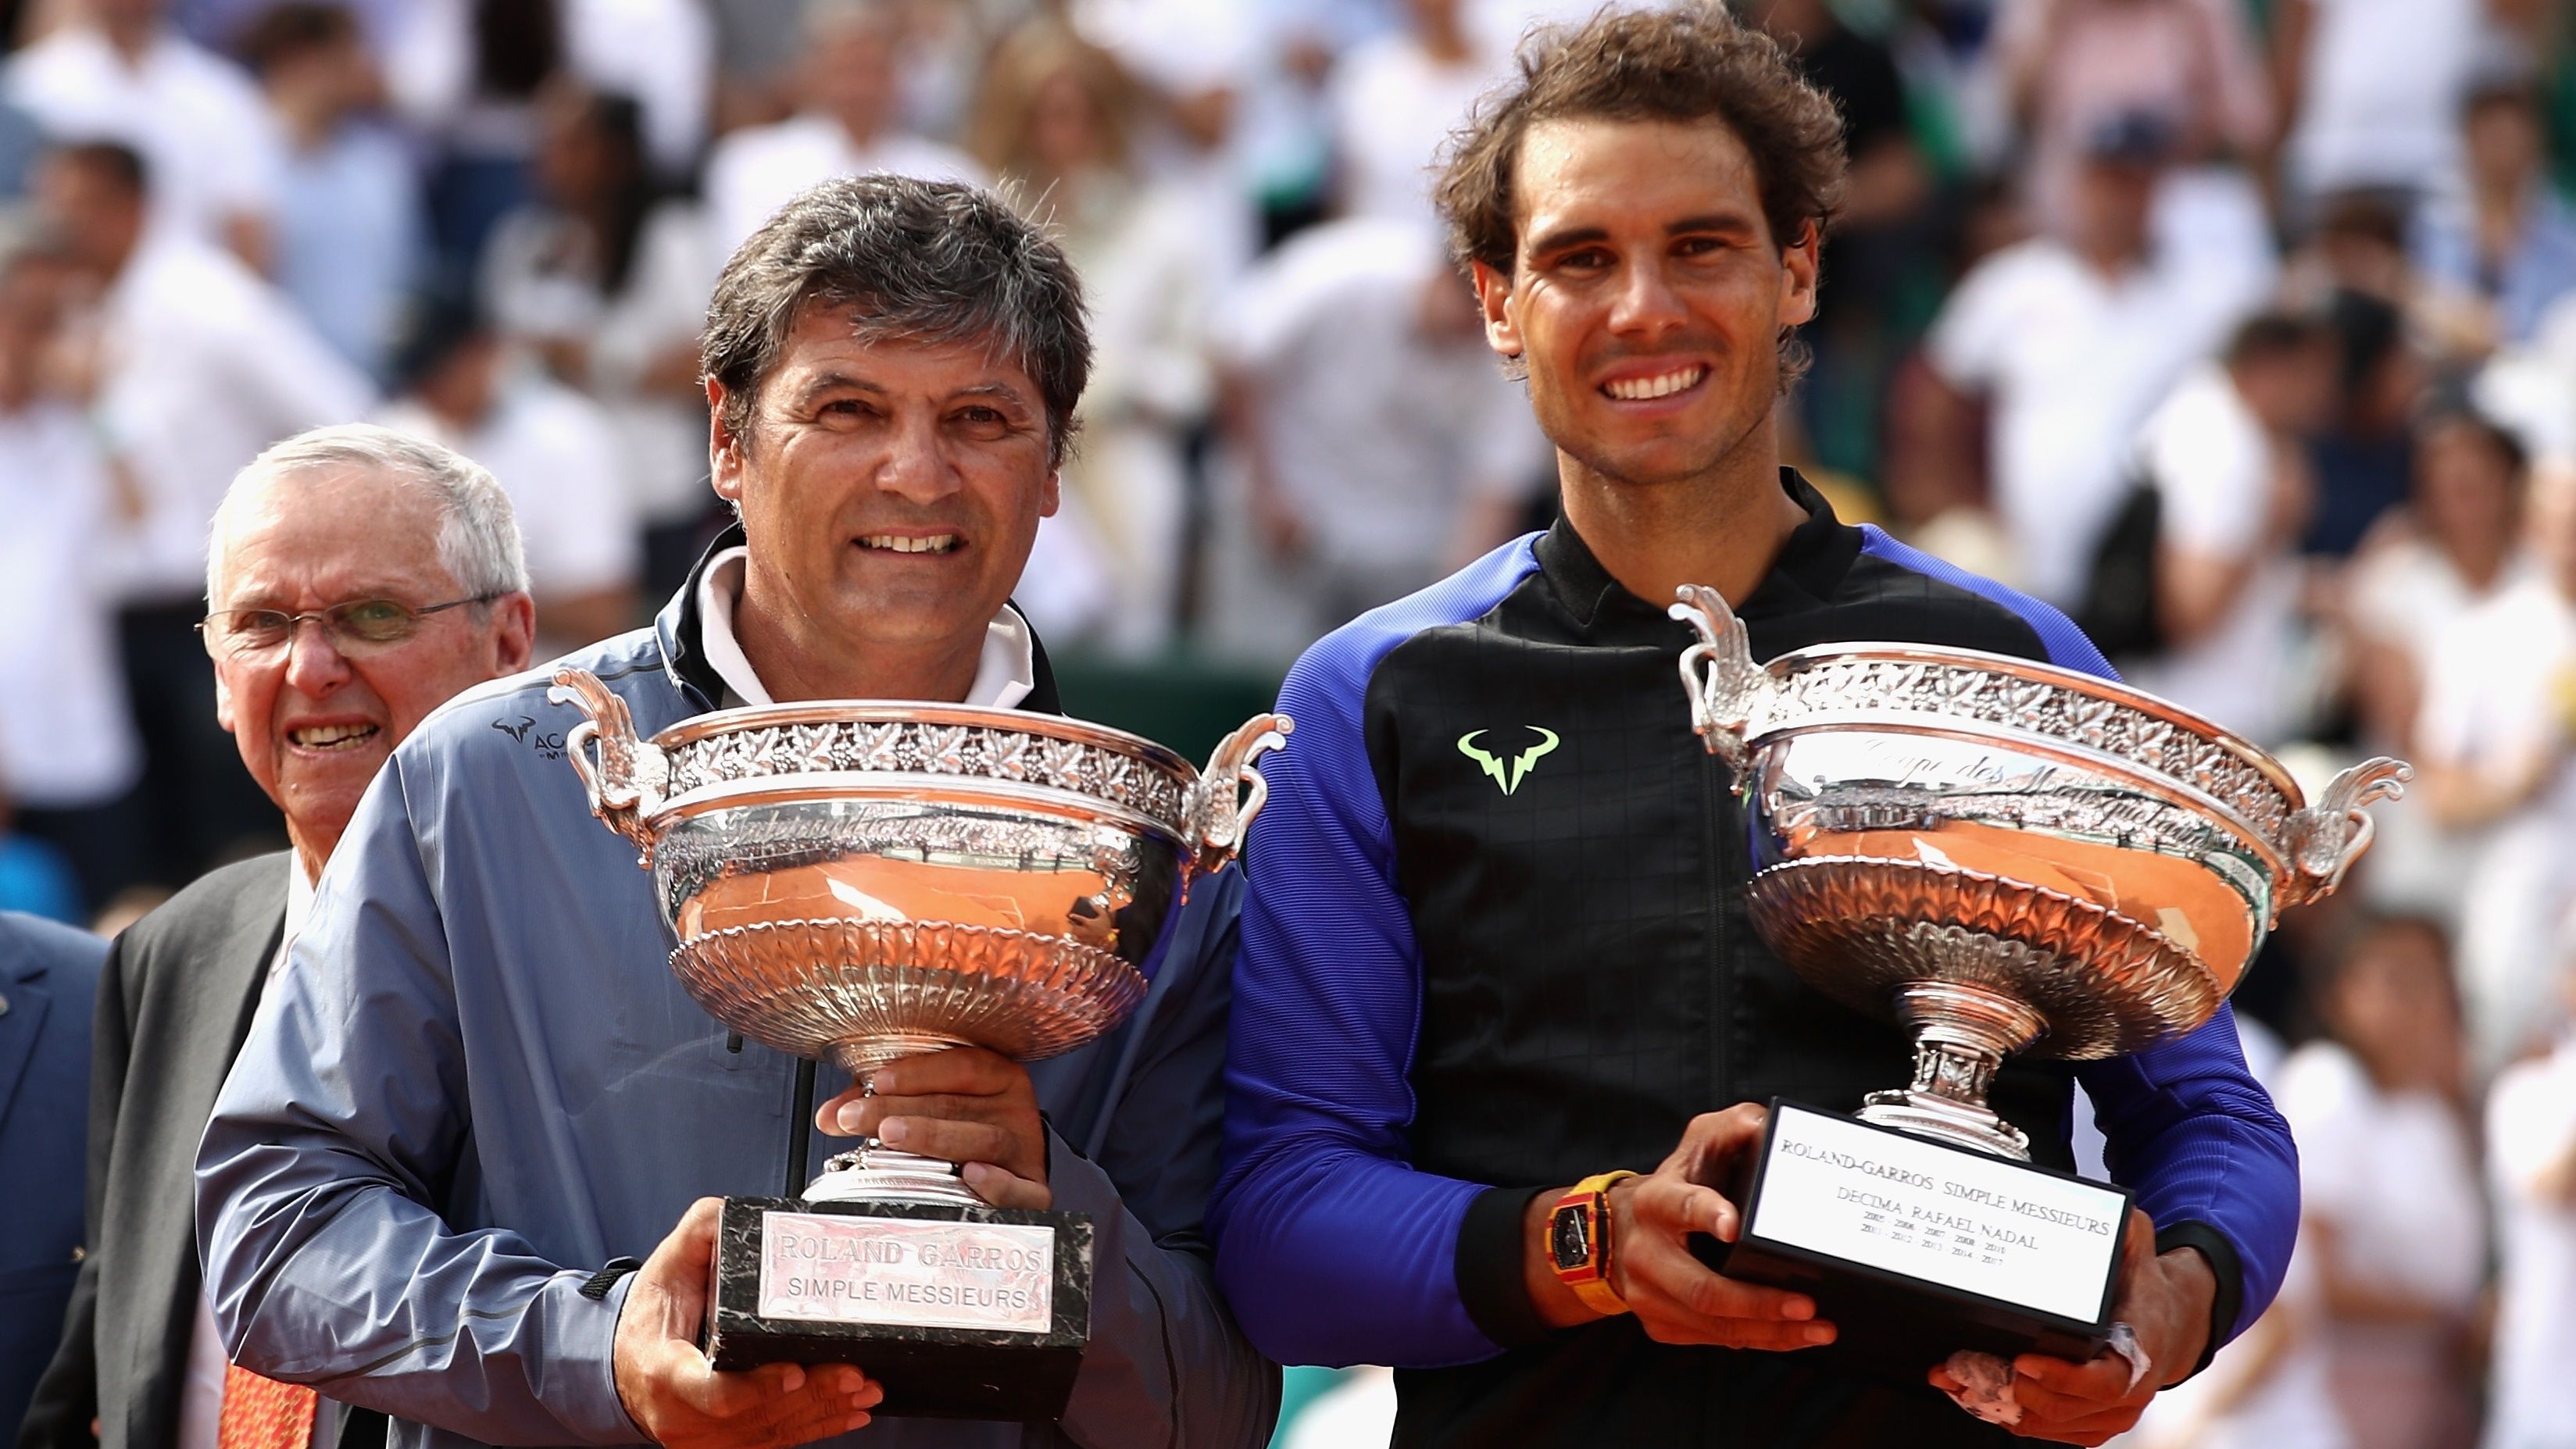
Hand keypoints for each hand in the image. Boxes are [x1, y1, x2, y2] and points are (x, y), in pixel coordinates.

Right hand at [613, 1198, 883, 1446]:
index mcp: (665, 1370)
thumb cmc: (650, 1315)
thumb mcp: (668, 1264)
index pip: (711, 1391)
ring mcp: (703, 1438)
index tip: (793, 1371)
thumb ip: (703, 1232)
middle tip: (852, 1374)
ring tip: (863, 1390)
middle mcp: (682, 1414)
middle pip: (754, 1415)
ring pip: (769, 1433)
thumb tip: (739, 1214)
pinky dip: (815, 1428)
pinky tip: (848, 1413)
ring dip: (822, 1413)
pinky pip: (773, 1442)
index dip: (755, 1388)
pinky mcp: (724, 1445)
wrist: (627, 1361)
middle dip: (810, 1396)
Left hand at [818, 1047, 1050, 1208]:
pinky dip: (998, 1183)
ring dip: (934, 1137)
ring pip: (983, 1140)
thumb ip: (884, 1103)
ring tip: (891, 1136)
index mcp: (998, 1078)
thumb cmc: (965, 1129)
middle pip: (957, 1105)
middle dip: (900, 1109)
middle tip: (856, 1118)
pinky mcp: (1033, 1190)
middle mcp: (1015, 1110)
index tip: (874, 1083)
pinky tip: (971, 1175)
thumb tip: (830, 1115)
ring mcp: (1025, 1150)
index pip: (962, 1066)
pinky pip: (1022, 1189)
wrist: (1014, 1171)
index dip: (917, 1072)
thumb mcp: (931, 1103)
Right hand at [1529, 1103, 1836, 1349]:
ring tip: (1817, 1329)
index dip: (1705, 1214)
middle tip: (1805, 1304)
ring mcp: (1650, 1295)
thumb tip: (1768, 1125)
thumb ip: (1732, 1127)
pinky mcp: (1661, 1324)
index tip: (1733, 1224)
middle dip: (1758, 1301)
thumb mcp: (1697, 1145)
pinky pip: (1714, 1340)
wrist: (1617, 1230)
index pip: (1679, 1206)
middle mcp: (1646, 1253)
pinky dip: (1759, 1340)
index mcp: (1656, 1202)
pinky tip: (1792, 1336)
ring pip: (1713, 1324)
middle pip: (1703, 1289)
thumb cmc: (1674, 1185)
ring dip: (1770, 1331)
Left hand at [1927, 1209, 2215, 1445]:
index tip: (2023, 1360)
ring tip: (1959, 1382)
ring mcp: (2116, 1412)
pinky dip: (2016, 1419)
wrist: (2172, 1323)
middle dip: (2015, 1391)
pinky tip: (1980, 1399)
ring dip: (2004, 1408)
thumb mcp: (2137, 1245)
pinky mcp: (2097, 1422)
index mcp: (2142, 1348)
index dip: (2062, 1377)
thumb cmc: (2145, 1285)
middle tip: (1970, 1368)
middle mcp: (2132, 1389)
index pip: (2106, 1381)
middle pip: (2068, 1408)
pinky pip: (2055, 1432)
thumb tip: (2104, 1205)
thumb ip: (2122, 1227)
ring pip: (2055, 1426)